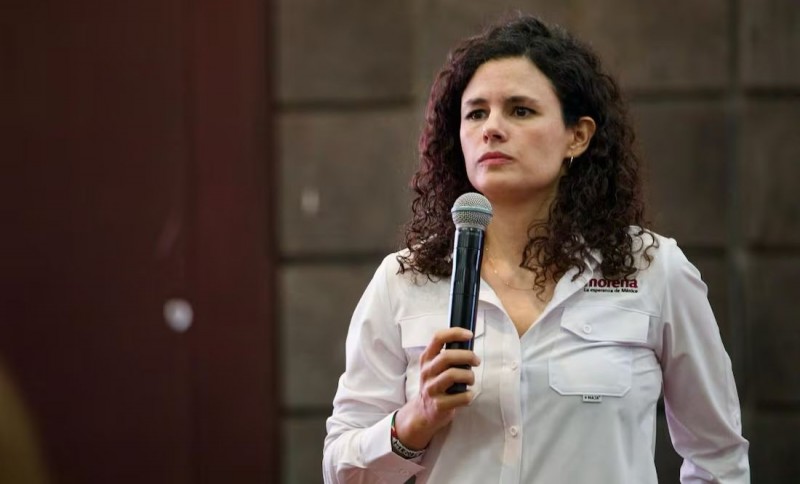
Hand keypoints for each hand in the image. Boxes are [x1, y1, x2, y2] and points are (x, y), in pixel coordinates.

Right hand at [393, 327, 479, 449]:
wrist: (422, 412)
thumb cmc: (435, 384)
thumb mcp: (434, 367)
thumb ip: (447, 355)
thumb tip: (469, 342)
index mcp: (427, 359)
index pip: (438, 338)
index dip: (455, 333)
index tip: (469, 335)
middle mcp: (427, 372)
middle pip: (447, 357)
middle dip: (467, 356)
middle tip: (476, 361)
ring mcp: (431, 389)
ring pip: (453, 375)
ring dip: (469, 376)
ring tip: (471, 380)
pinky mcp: (438, 404)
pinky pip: (460, 397)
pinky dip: (469, 395)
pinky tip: (468, 395)